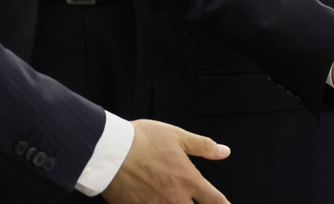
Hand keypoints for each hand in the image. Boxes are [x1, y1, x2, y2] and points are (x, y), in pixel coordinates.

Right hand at [101, 120, 230, 203]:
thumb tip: (224, 152)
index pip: (215, 200)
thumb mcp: (178, 136)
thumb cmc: (143, 140)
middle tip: (199, 201)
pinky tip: (157, 202)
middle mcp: (174, 198)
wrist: (109, 151)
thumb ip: (203, 146)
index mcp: (188, 180)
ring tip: (177, 201)